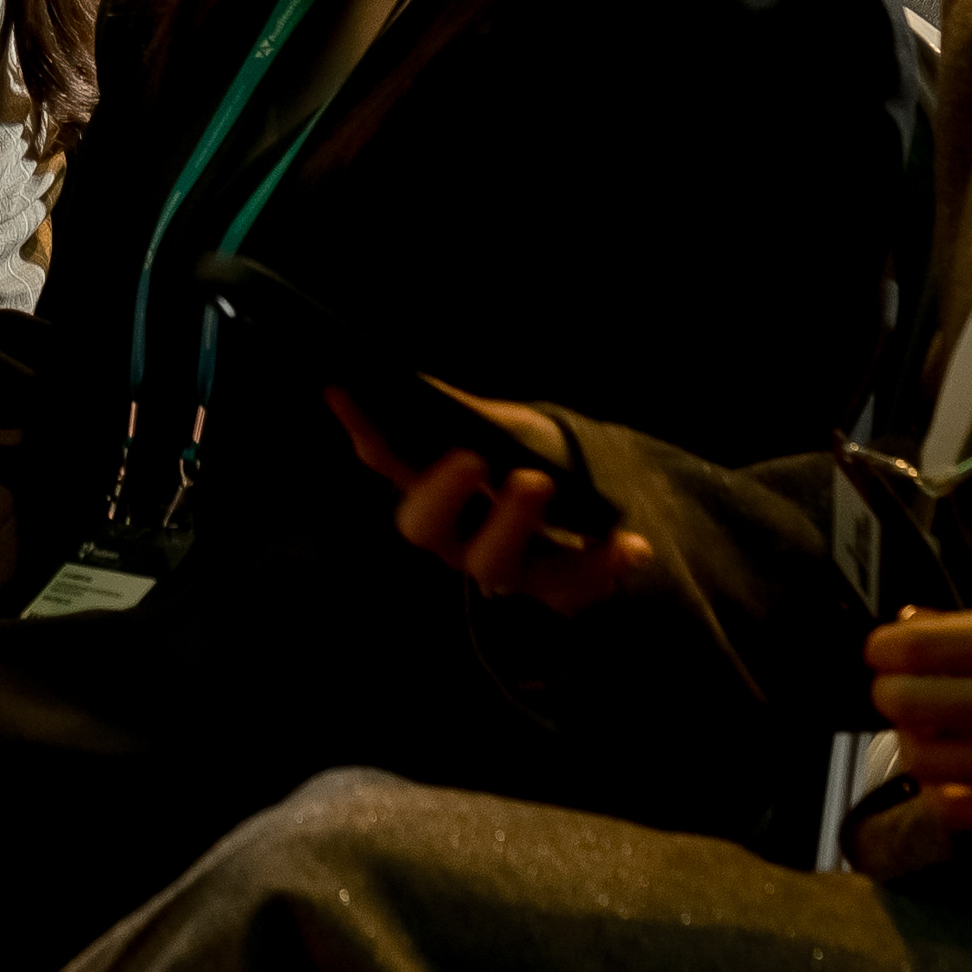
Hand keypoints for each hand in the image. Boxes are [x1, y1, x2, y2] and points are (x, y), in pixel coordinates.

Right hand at [344, 387, 656, 613]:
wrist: (588, 505)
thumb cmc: (524, 457)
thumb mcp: (495, 424)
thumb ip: (453, 407)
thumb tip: (409, 380)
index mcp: (431, 490)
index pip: (385, 460)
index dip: (363, 429)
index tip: (342, 388)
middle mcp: (456, 536)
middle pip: (425, 527)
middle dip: (441, 493)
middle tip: (470, 457)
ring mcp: (504, 568)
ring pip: (494, 563)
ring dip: (513, 523)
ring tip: (538, 482)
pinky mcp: (554, 591)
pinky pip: (572, 588)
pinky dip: (602, 565)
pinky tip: (629, 544)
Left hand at [864, 596, 971, 841]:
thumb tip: (910, 622)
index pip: (914, 648)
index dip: (885, 648)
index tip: (886, 651)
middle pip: (904, 702)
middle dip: (894, 692)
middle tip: (905, 690)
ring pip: (921, 758)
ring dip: (916, 741)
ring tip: (934, 731)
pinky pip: (955, 809)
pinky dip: (947, 789)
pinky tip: (963, 773)